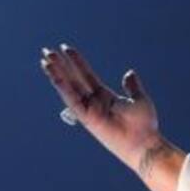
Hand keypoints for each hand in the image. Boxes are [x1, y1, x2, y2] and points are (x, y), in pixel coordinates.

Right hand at [39, 43, 162, 171]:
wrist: (143, 141)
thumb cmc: (144, 124)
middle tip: (47, 51)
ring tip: (45, 59)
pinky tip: (53, 75)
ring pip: (68, 88)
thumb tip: (129, 72)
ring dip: (56, 73)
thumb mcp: (139, 99)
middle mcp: (94, 102)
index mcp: (105, 97)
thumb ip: (132, 86)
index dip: (76, 62)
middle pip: (73, 80)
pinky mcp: (86, 118)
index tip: (66, 49)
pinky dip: (62, 87)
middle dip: (61, 65)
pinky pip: (71, 100)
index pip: (87, 75)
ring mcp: (89, 109)